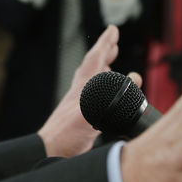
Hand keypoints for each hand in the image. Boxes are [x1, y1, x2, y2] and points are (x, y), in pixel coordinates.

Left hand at [38, 26, 141, 156]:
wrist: (50, 151)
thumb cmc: (65, 133)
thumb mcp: (88, 114)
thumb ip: (109, 97)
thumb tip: (131, 81)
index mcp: (83, 87)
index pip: (95, 59)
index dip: (104, 44)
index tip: (112, 30)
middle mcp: (81, 91)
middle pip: (94, 65)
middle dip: (105, 51)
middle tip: (114, 40)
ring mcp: (81, 103)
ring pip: (94, 79)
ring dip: (104, 68)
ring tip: (111, 61)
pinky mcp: (83, 117)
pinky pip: (97, 95)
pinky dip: (104, 89)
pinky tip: (106, 95)